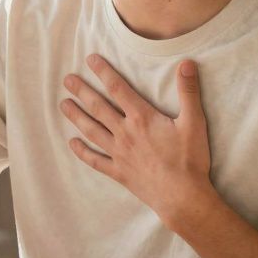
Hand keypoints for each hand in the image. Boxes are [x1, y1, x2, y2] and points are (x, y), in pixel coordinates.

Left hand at [59, 55, 213, 226]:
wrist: (183, 197)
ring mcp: (119, 154)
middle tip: (66, 79)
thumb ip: (189, 92)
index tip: (90, 60)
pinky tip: (72, 144)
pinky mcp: (119, 172)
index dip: (104, 72)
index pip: (118, 89)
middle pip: (99, 108)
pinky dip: (82, 152)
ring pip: (92, 131)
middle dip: (82, 91)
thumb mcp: (194, 123)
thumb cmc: (190, 160)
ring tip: (63, 104)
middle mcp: (125, 133)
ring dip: (76, 117)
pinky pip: (95, 161)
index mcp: (142, 118)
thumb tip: (187, 63)